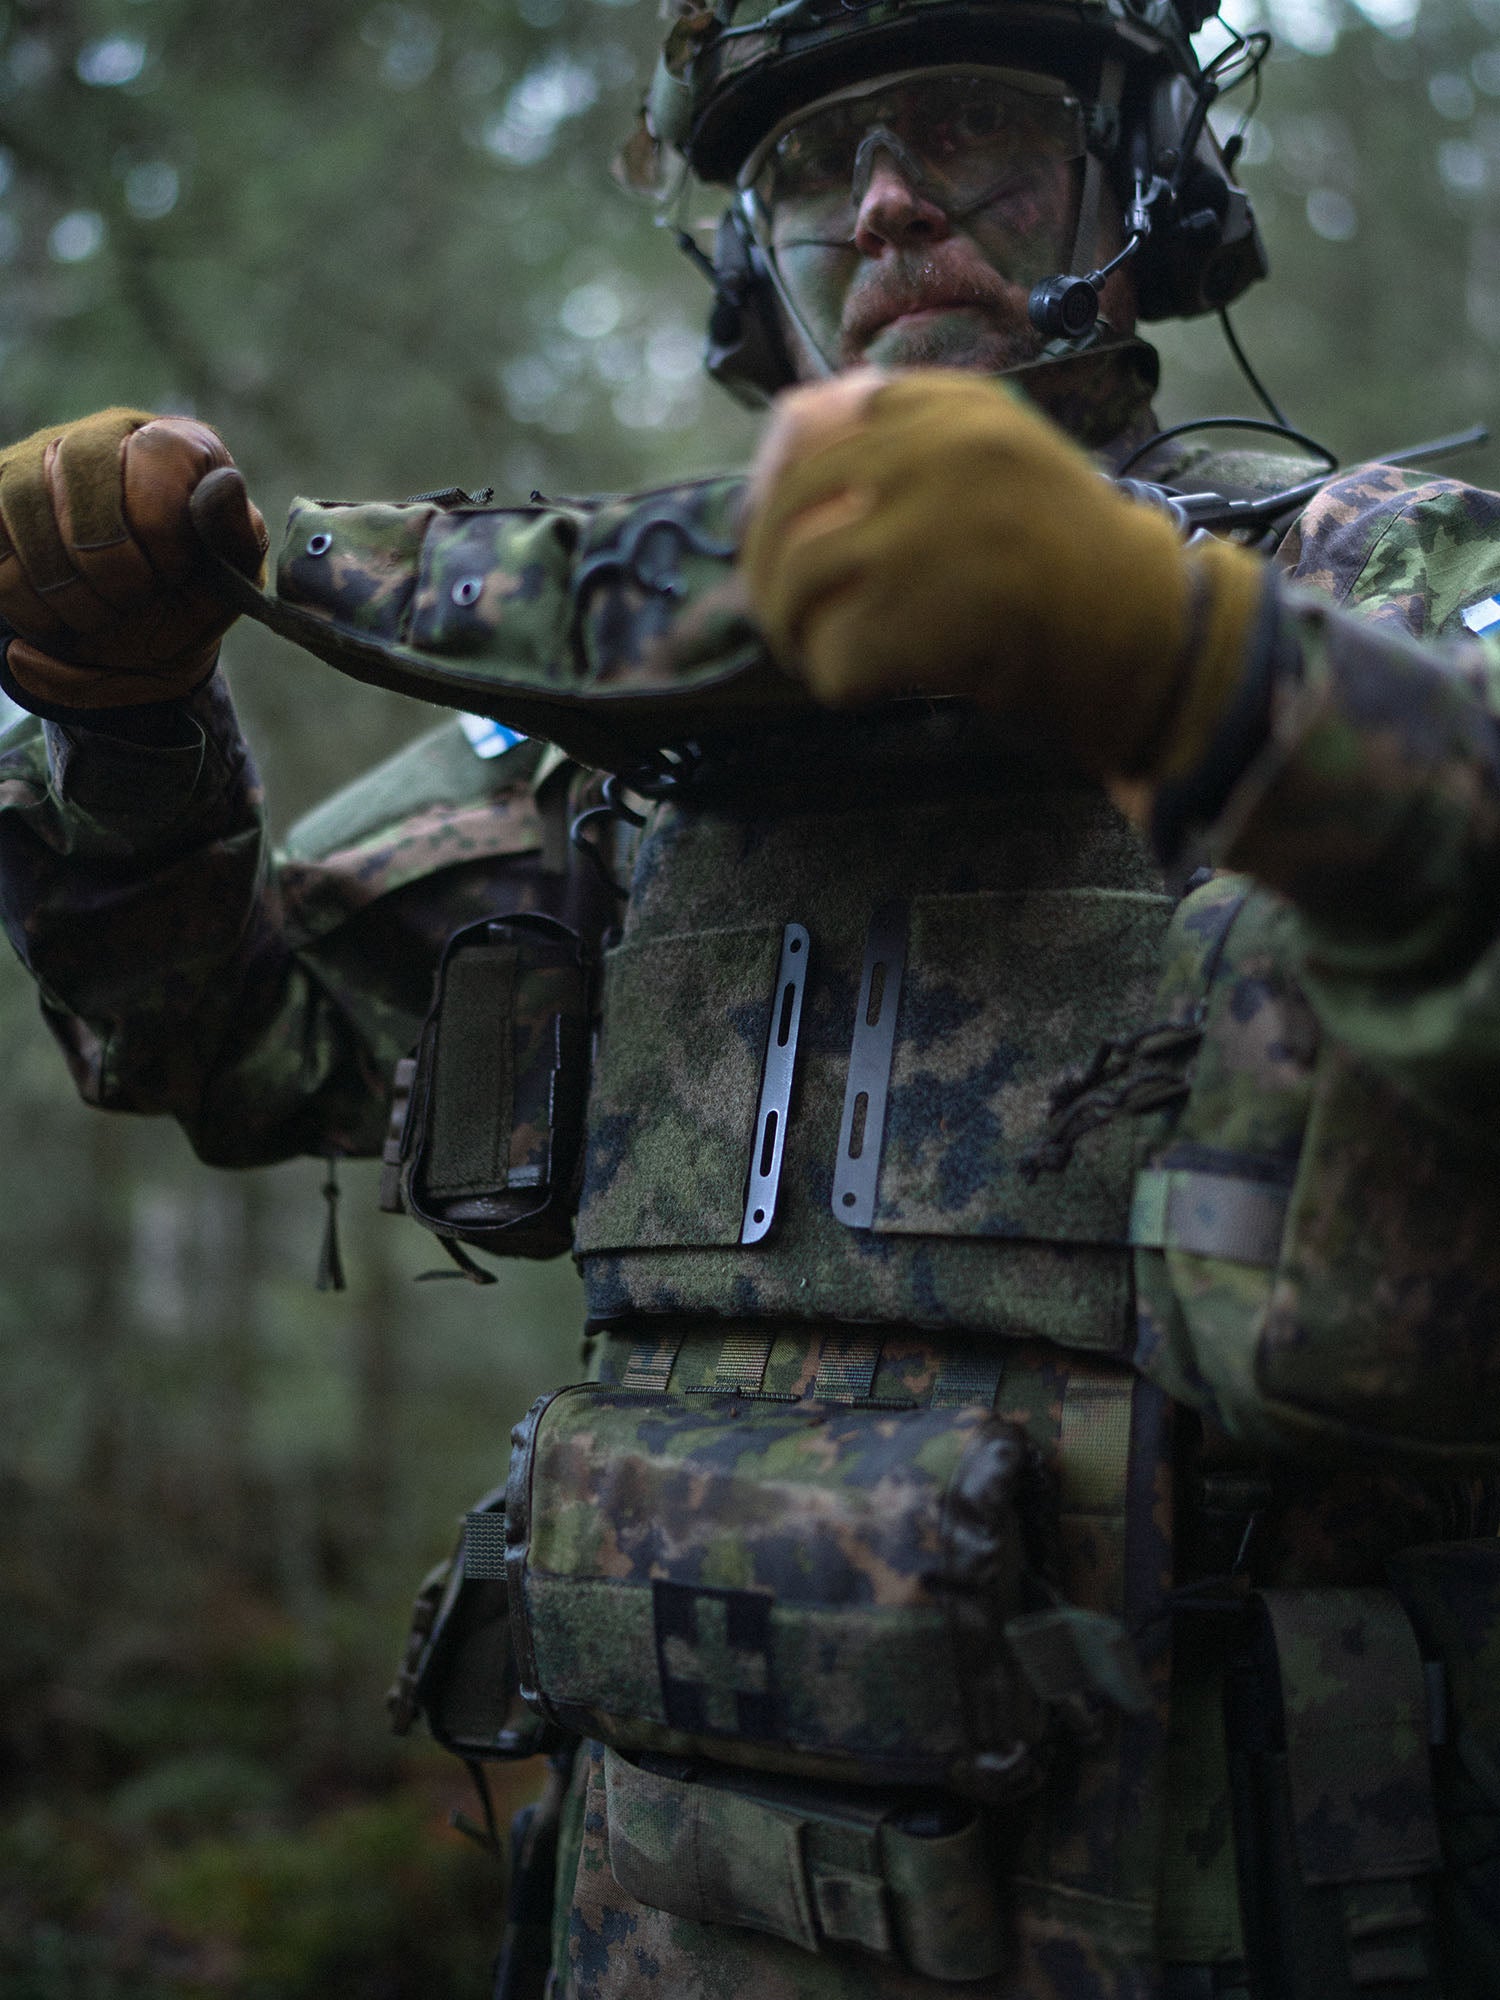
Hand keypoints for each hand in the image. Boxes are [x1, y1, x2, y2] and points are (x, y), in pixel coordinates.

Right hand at [0, 407, 267, 709]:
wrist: (133, 633)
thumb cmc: (188, 597)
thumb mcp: (227, 581)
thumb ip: (236, 537)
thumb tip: (225, 483)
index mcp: (176, 444)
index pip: (155, 457)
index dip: (161, 529)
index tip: (173, 574)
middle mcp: (104, 434)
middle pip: (81, 471)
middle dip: (107, 562)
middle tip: (132, 601)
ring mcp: (41, 459)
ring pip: (22, 501)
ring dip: (63, 586)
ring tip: (99, 615)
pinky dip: (26, 599)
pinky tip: (60, 616)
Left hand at [740, 369, 1267, 786]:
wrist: (1153, 635)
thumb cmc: (1075, 560)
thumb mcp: (1007, 458)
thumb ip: (913, 442)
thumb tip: (778, 472)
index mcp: (954, 410)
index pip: (805, 421)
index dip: (774, 486)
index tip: (781, 529)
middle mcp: (934, 456)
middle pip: (785, 509)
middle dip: (767, 571)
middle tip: (781, 616)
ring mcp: (923, 536)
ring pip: (793, 584)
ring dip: (793, 633)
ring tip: (820, 654)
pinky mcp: (919, 618)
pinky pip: (831, 658)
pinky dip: (842, 681)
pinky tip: (879, 684)